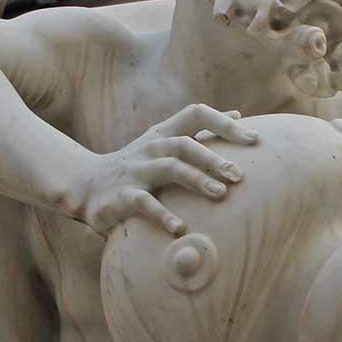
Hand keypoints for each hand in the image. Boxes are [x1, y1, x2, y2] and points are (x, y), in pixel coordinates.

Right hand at [64, 104, 257, 237]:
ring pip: (169, 168)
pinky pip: (144, 203)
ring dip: (196, 180)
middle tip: (239, 175)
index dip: (224, 123)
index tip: (254, 138)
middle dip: (214, 158)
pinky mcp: (122, 196)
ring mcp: (135, 170)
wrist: (87, 185)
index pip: (196, 113)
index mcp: (163, 133)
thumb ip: (199, 131)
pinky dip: (162, 215)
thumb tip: (238, 115)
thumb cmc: (138, 166)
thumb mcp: (165, 144)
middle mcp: (150, 147)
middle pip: (185, 144)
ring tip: (220, 194)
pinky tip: (180, 228)